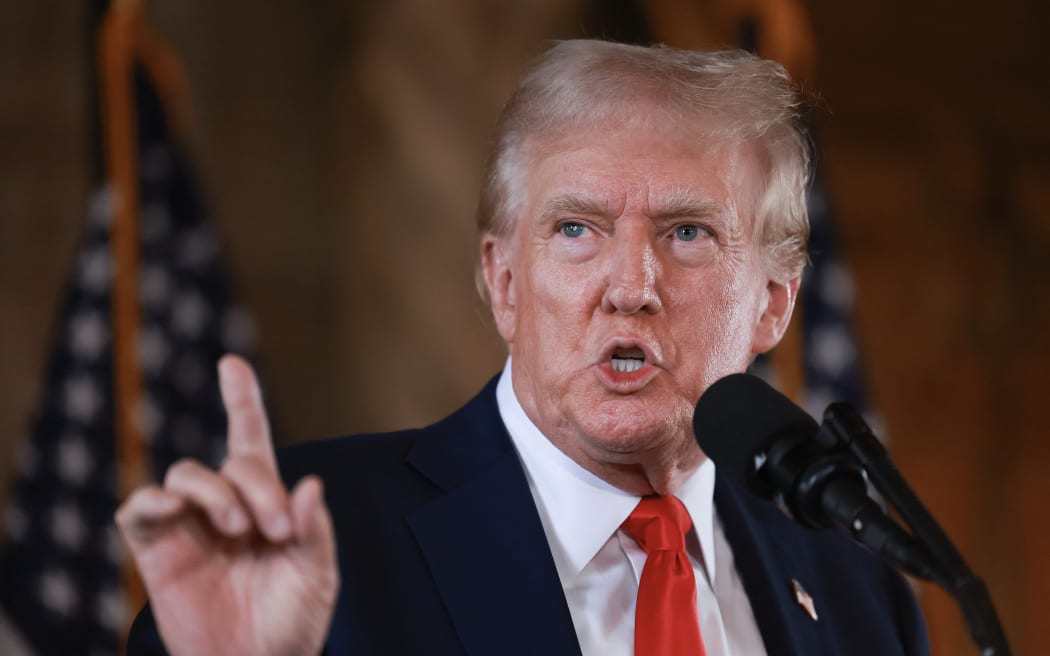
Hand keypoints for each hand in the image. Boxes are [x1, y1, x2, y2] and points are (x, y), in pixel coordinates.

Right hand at [115, 355, 338, 655]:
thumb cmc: (290, 621)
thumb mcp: (316, 574)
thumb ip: (314, 529)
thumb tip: (311, 482)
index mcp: (265, 503)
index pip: (251, 441)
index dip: (241, 400)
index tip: (232, 363)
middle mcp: (224, 506)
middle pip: (231, 462)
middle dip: (258, 486)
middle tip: (275, 528)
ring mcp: (188, 526)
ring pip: (187, 473)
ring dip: (215, 492)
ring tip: (238, 528)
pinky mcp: (157, 550)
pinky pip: (140, 509)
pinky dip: (154, 500)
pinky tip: (175, 508)